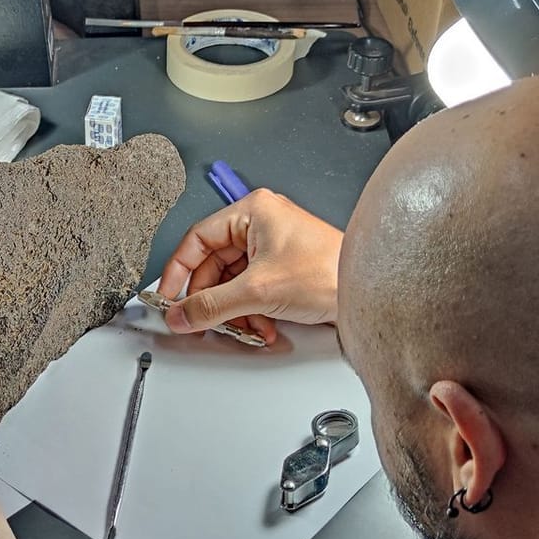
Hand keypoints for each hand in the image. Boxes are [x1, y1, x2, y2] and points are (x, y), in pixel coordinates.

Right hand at [155, 190, 342, 344]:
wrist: (369, 292)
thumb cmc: (329, 271)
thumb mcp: (257, 291)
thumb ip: (211, 305)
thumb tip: (181, 314)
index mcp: (252, 211)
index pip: (197, 239)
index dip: (179, 271)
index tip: (169, 296)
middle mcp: (262, 224)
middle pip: (215, 265)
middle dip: (212, 299)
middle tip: (201, 321)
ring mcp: (274, 246)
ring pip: (234, 282)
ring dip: (235, 311)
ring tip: (243, 327)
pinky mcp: (285, 268)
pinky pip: (253, 290)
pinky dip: (253, 312)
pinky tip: (263, 327)